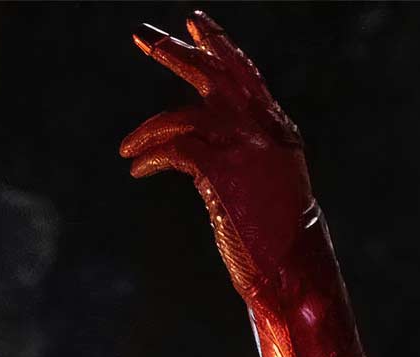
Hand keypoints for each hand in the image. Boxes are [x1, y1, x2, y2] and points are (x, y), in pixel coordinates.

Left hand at [119, 12, 314, 301]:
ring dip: (147, 129)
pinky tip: (136, 169)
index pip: (244, 73)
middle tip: (140, 35)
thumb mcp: (262, 183)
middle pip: (214, 75)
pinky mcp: (225, 173)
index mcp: (277, 128)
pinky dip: (150, 157)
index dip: (217, 45)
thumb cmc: (275, 235)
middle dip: (174, 52)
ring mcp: (246, 148)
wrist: (294, 269)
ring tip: (125, 147)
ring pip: (185, 114)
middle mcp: (264, 129)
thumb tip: (196, 143)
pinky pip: (176, 150)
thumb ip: (238, 153)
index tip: (192, 22)